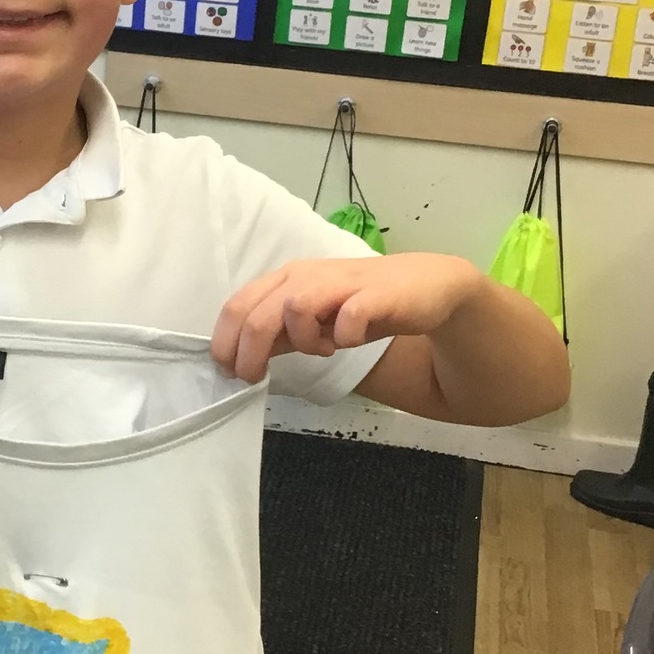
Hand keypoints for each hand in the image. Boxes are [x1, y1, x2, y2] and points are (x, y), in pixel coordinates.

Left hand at [212, 253, 481, 382]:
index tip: (229, 371)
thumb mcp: (314, 322)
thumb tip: (241, 357)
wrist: (426, 286)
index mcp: (288, 279)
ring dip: (299, 338)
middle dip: (249, 352)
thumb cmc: (363, 304)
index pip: (239, 305)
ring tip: (320, 349)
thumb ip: (280, 335)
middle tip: (254, 377)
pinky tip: (349, 342)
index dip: (226, 341)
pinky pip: (347, 317)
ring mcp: (342, 283)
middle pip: (259, 312)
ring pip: (295, 307)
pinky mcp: (376, 295)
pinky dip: (342, 337)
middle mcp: (308, 276)